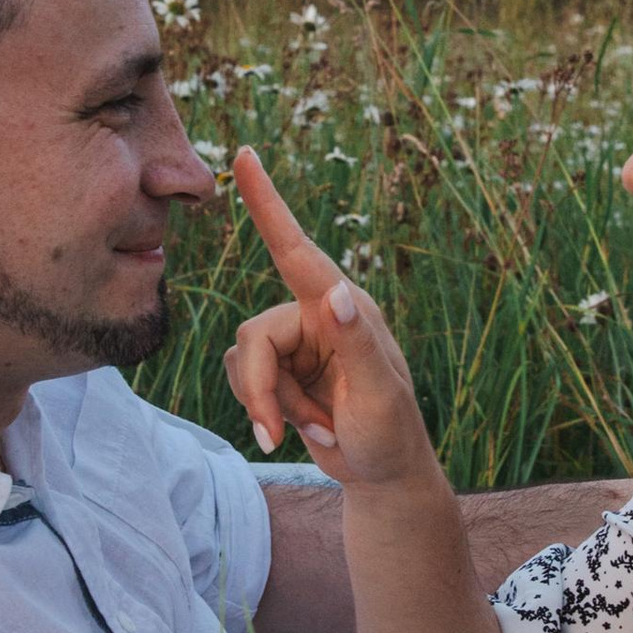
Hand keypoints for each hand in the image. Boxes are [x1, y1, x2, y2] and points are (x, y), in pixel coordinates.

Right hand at [224, 148, 440, 492]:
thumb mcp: (377, 393)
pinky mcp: (279, 370)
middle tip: (278, 432)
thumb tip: (334, 292)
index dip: (267, 202)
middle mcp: (316, 315)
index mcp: (343, 306)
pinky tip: (302, 430)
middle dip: (260, 389)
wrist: (382, 477)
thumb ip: (355, 340)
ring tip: (315, 429)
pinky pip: (242, 379)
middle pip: (253, 336)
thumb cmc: (390, 434)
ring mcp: (296, 344)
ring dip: (268, 405)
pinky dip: (263, 411)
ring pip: (243, 360)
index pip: (297, 248)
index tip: (246, 156)